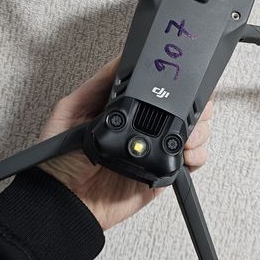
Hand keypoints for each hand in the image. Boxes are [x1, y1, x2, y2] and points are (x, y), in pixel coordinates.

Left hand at [39, 56, 214, 230]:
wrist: (65, 201)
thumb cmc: (60, 159)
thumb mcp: (71, 110)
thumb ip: (97, 84)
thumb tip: (121, 58)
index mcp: (124, 109)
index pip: (158, 90)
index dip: (175, 84)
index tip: (183, 82)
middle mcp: (143, 128)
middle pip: (183, 109)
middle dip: (197, 106)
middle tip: (193, 111)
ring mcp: (153, 150)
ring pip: (193, 133)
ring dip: (200, 129)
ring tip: (188, 134)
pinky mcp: (161, 173)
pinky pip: (189, 163)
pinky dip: (197, 155)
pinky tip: (187, 152)